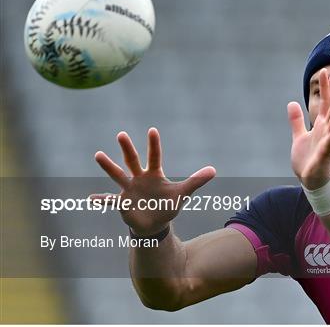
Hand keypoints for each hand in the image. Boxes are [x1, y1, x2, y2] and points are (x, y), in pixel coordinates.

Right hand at [90, 128, 215, 235]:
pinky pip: (111, 200)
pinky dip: (102, 200)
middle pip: (133, 161)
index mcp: (154, 174)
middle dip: (128, 148)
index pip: (155, 157)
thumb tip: (214, 170)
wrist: (155, 223)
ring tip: (98, 154)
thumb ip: (196, 181)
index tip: (152, 130)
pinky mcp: (123, 202)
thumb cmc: (167, 204)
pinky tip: (91, 199)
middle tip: (122, 134)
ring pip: (118, 175)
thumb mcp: (183, 193)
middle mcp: (139, 178)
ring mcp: (129, 189)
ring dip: (108, 166)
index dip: (154, 145)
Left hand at [287, 69, 329, 189]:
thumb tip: (291, 103)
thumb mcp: (299, 137)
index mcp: (320, 126)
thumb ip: (297, 120)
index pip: (324, 104)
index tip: (326, 73)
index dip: (325, 89)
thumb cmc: (308, 160)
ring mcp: (327, 142)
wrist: (310, 181)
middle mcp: (326, 131)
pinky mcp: (325, 155)